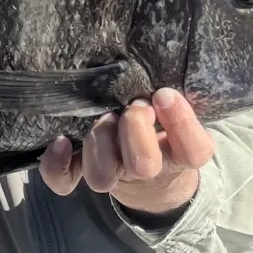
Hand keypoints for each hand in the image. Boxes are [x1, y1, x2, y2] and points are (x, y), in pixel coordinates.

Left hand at [38, 88, 214, 217]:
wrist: (149, 170)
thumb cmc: (163, 124)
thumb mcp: (176, 111)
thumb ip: (171, 98)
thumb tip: (159, 71)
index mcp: (179, 153)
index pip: (195, 150)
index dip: (181, 124)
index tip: (165, 94)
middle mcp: (147, 169)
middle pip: (143, 165)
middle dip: (135, 131)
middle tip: (135, 105)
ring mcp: (114, 175)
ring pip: (102, 177)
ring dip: (100, 144)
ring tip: (105, 117)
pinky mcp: (83, 176)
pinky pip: (65, 182)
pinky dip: (57, 165)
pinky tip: (61, 141)